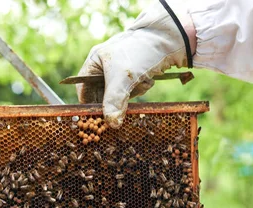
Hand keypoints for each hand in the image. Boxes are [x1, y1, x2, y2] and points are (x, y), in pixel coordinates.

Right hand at [76, 1, 194, 127]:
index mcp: (94, 62)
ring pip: (121, 94)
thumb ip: (114, 102)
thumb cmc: (139, 52)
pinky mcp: (135, 73)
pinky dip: (142, 87)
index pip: (84, 90)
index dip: (89, 105)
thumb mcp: (123, 78)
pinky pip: (134, 89)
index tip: (100, 118)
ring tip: (142, 81)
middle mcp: (104, 66)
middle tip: (125, 104)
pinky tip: (148, 78)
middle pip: (103, 95)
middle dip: (117, 99)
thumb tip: (111, 124)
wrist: (168, 38)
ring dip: (133, 92)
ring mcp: (120, 70)